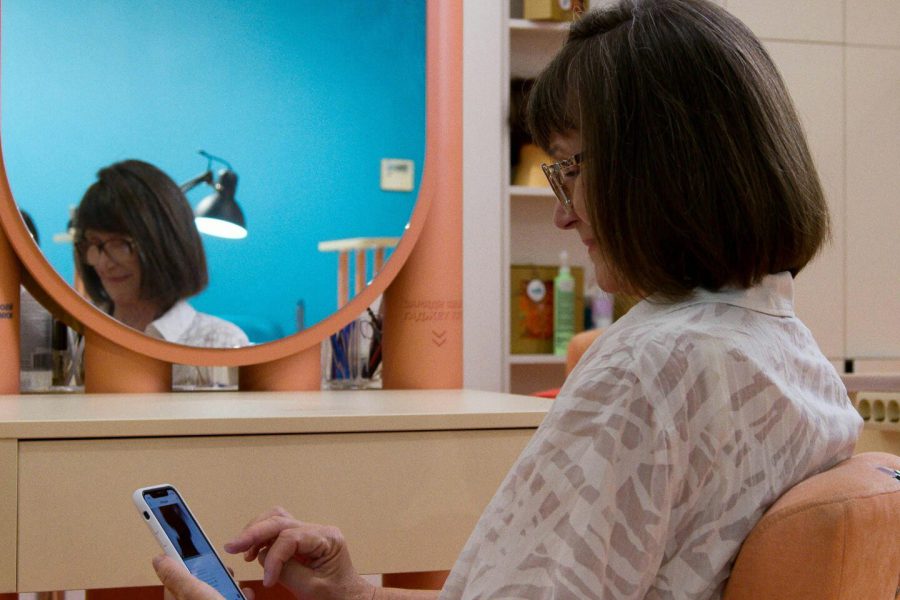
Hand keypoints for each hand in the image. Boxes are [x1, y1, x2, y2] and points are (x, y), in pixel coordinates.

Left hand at [153, 555, 254, 599]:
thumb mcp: (196, 594)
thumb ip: (178, 577)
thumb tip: (159, 559)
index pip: (175, 575)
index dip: (181, 558)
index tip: (182, 539)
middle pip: (198, 580)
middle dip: (212, 570)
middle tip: (221, 567)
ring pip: (215, 589)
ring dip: (227, 582)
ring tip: (234, 583)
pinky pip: (228, 598)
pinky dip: (237, 594)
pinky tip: (243, 594)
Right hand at [225, 507, 373, 599]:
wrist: (350, 598)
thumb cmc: (337, 595)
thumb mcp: (311, 587)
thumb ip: (287, 569)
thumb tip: (263, 556)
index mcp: (327, 538)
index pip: (291, 537)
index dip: (273, 558)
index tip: (266, 581)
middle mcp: (319, 529)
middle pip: (281, 520)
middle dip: (254, 532)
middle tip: (232, 546)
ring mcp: (311, 532)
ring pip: (278, 518)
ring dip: (257, 531)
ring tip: (242, 549)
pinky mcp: (303, 540)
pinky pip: (279, 530)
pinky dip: (263, 538)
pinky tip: (253, 552)